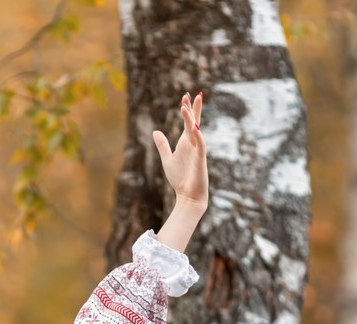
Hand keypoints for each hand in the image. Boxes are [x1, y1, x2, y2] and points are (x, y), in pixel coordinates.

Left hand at [152, 92, 207, 209]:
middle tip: (191, 95)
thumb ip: (163, 145)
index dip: (187, 110)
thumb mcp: (167, 159)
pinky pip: (200, 145)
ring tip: (185, 107)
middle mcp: (193, 144)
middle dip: (192, 109)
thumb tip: (155, 131)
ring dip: (191, 120)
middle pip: (194, 123)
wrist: (188, 196)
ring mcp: (197, 151)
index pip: (188, 122)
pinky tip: (194, 128)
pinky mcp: (200, 160)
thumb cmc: (180, 179)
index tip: (185, 97)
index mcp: (186, 143)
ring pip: (195, 132)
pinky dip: (198, 136)